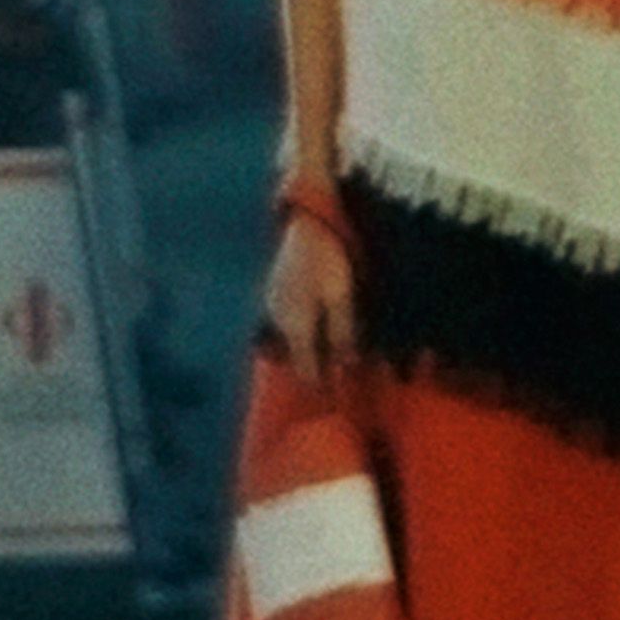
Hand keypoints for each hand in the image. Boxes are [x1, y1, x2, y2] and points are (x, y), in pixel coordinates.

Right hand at [263, 209, 359, 386]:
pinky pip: (285, 323)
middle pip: (294, 357)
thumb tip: (345, 367)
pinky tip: (312, 330)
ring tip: (324, 359)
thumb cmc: (327, 258)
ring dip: (304, 352)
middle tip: (333, 382)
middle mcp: (278, 319)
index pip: (307, 369)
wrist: (305, 221)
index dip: (323, 386)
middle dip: (312, 371)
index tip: (338, 398)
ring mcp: (273, 303)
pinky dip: (298, 333)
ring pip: (287, 340)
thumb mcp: (340, 297)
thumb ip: (342, 333)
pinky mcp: (275, 289)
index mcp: (295, 325)